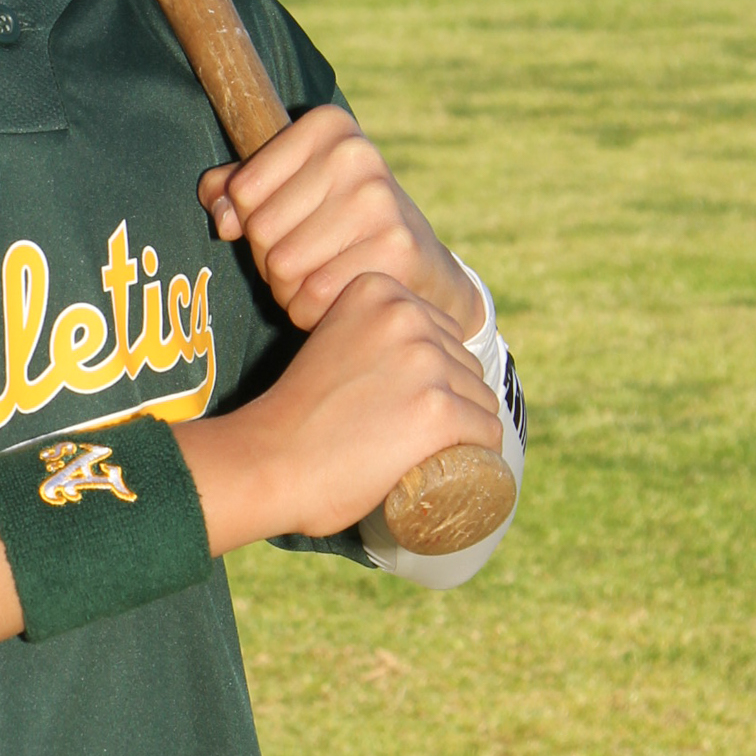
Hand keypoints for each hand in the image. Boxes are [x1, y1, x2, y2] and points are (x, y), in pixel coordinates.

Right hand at [179, 271, 500, 549]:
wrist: (267, 460)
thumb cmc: (293, 414)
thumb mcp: (330, 342)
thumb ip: (365, 331)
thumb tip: (404, 358)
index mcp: (378, 290)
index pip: (441, 333)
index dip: (428, 374)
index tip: (394, 401)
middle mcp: (406, 315)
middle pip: (464, 364)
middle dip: (447, 401)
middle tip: (401, 434)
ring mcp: (425, 362)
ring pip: (480, 400)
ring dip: (461, 430)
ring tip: (417, 452)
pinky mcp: (438, 410)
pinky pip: (487, 434)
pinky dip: (478, 456)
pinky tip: (454, 465)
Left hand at [198, 105, 481, 335]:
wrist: (424, 265)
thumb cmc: (340, 223)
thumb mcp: (290, 188)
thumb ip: (238, 187)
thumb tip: (220, 211)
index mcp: (327, 127)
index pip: (243, 189)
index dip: (250, 220)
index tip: (285, 222)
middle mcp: (356, 154)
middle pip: (261, 229)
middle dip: (268, 259)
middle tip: (303, 258)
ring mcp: (379, 200)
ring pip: (283, 266)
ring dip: (287, 289)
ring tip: (317, 277)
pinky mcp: (395, 248)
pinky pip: (314, 296)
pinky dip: (311, 310)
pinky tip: (336, 297)